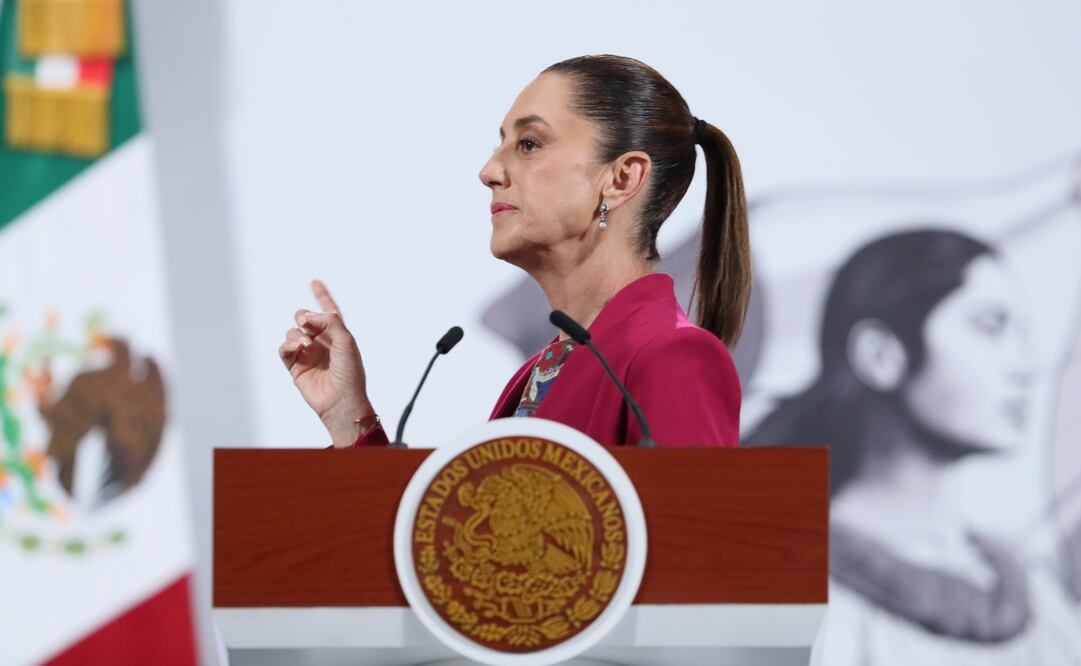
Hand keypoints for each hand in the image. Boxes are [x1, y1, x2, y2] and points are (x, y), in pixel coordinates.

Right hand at [279, 280, 372, 446]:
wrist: (340, 400)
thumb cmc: (349, 373)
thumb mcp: (346, 341)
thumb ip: (330, 322)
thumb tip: (310, 316)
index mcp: (337, 335)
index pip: (329, 312)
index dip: (322, 296)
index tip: (315, 282)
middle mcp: (321, 342)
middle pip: (305, 319)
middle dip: (303, 316)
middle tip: (307, 323)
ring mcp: (307, 354)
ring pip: (292, 332)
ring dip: (297, 334)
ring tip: (306, 344)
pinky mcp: (295, 366)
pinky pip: (284, 349)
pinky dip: (288, 345)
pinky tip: (297, 349)